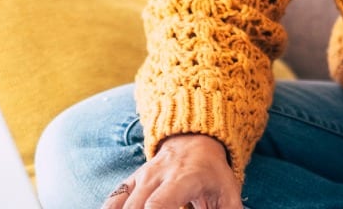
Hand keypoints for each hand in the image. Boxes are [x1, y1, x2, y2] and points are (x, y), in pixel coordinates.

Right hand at [101, 133, 242, 208]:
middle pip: (135, 207)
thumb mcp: (228, 193)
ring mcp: (141, 177)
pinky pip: (113, 200)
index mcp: (183, 179)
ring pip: (119, 204)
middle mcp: (157, 176)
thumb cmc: (214, 173)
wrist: (195, 140)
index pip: (158, 204)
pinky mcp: (130, 181)